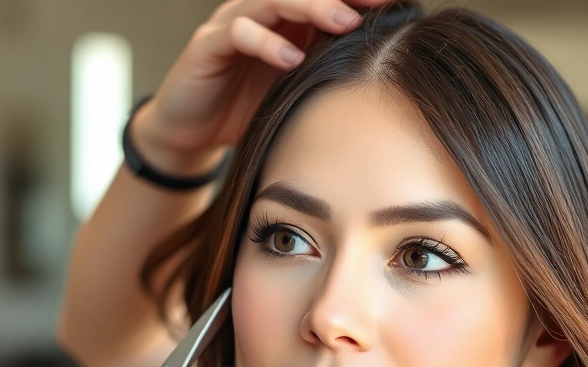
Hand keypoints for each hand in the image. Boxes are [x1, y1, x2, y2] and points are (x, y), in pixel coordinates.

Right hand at [132, 0, 390, 175]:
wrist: (190, 133)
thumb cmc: (247, 109)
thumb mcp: (296, 89)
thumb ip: (327, 70)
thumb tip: (386, 67)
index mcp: (285, 17)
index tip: (397, 1)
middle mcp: (259, 11)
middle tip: (378, 3)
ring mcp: (231, 24)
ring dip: (312, 7)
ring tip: (344, 23)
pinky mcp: (206, 46)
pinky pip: (238, 33)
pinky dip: (266, 43)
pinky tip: (291, 59)